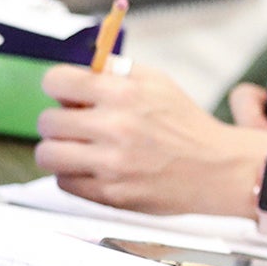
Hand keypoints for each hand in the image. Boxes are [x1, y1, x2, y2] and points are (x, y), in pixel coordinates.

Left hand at [33, 62, 266, 216]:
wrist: (219, 169)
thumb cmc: (187, 126)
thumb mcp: (159, 83)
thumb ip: (117, 72)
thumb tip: (79, 71)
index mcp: (125, 93)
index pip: (57, 81)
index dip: (58, 86)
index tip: (65, 94)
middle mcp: (116, 127)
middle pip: (47, 121)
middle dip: (60, 122)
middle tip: (77, 126)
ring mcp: (112, 164)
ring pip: (47, 154)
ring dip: (59, 151)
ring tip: (79, 150)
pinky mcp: (111, 194)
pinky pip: (64, 183)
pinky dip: (74, 176)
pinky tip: (94, 169)